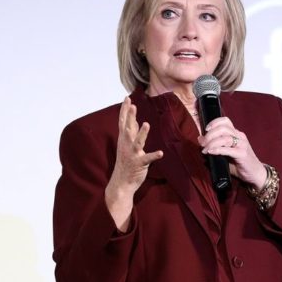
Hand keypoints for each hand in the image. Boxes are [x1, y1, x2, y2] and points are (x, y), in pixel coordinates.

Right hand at [106, 97, 162, 230]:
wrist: (121, 183)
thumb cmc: (126, 163)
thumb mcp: (127, 145)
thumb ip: (132, 133)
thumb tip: (135, 120)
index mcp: (123, 140)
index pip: (123, 122)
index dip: (125, 110)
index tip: (127, 98)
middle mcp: (126, 145)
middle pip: (127, 128)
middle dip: (129, 117)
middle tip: (132, 105)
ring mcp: (132, 154)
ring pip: (137, 142)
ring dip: (141, 134)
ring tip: (146, 124)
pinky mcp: (139, 163)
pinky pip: (147, 159)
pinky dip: (154, 155)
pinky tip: (160, 153)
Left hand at [197, 117, 266, 189]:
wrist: (255, 174)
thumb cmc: (239, 164)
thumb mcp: (225, 153)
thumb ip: (214, 146)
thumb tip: (200, 139)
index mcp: (236, 134)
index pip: (225, 121)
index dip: (214, 122)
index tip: (206, 129)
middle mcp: (240, 137)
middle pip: (223, 128)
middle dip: (210, 134)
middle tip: (203, 143)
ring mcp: (242, 145)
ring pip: (225, 137)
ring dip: (212, 143)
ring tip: (205, 150)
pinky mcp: (242, 154)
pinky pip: (228, 149)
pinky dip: (217, 150)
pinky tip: (211, 152)